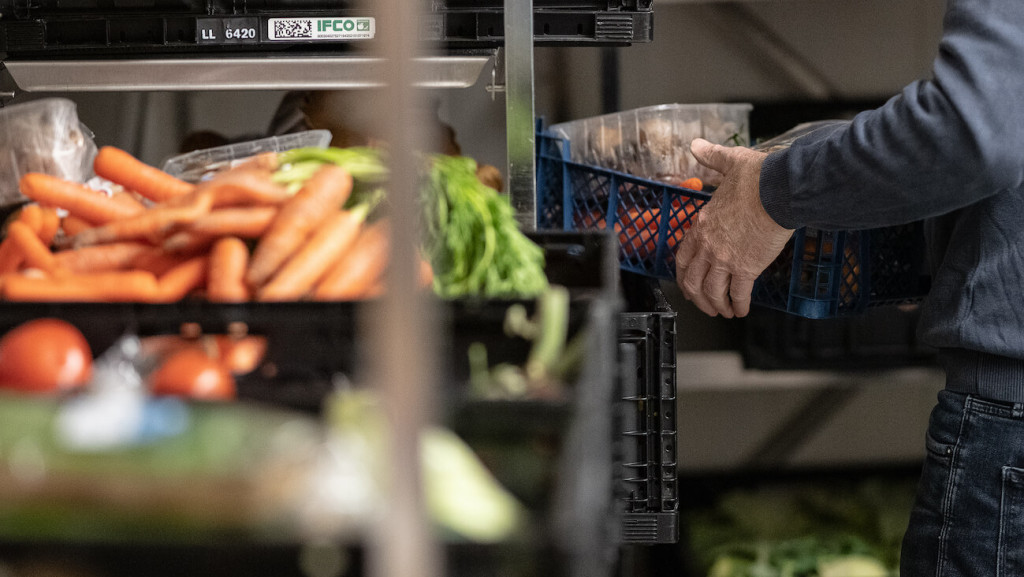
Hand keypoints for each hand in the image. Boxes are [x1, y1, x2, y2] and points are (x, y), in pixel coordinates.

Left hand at [675, 139, 794, 317]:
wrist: (780, 190)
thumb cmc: (759, 177)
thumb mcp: (730, 163)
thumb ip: (711, 157)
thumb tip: (696, 145)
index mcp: (702, 223)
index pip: (683, 255)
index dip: (683, 273)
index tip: (687, 281)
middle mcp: (708, 244)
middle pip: (693, 279)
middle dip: (697, 296)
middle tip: (704, 303)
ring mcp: (725, 258)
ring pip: (712, 291)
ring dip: (716, 305)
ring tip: (724, 311)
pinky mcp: (746, 268)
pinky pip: (738, 293)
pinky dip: (739, 306)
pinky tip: (742, 310)